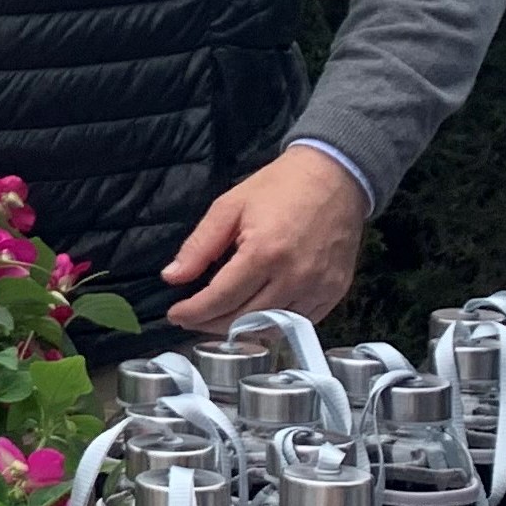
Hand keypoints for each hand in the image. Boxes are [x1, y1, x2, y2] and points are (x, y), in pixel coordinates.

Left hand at [160, 145, 367, 333]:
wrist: (334, 176)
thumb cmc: (279, 187)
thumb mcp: (229, 207)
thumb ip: (199, 246)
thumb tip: (171, 277)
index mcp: (264, 252)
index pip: (221, 299)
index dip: (194, 312)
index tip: (175, 315)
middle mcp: (294, 276)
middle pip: (244, 320)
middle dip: (211, 324)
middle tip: (192, 318)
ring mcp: (319, 288)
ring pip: (272, 328)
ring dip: (241, 329)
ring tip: (218, 318)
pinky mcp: (335, 292)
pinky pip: (299, 322)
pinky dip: (273, 325)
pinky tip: (254, 316)